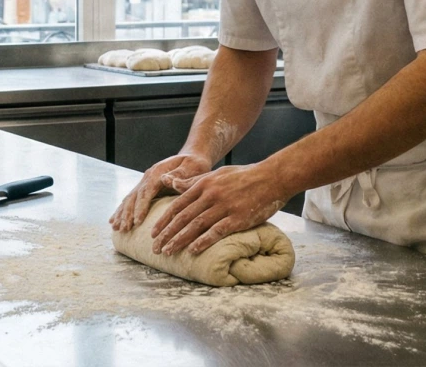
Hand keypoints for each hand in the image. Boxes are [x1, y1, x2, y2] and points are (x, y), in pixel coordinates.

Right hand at [109, 153, 210, 232]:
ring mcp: (145, 181)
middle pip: (134, 196)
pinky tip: (114, 221)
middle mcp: (148, 176)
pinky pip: (131, 200)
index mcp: (158, 171)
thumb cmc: (195, 164)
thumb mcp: (192, 167)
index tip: (137, 222)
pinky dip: (122, 210)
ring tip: (116, 228)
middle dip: (128, 213)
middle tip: (124, 229)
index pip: (146, 191)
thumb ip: (180, 175)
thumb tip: (166, 179)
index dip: (141, 207)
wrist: (192, 157)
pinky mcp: (145, 187)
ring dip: (122, 214)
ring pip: (129, 198)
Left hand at [150, 163, 287, 256]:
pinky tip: (193, 250)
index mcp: (204, 185)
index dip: (164, 219)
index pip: (178, 204)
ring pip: (196, 225)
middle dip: (167, 233)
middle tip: (155, 247)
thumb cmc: (244, 176)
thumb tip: (169, 182)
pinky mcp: (238, 218)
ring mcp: (224, 207)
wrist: (272, 177)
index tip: (153, 232)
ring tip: (168, 251)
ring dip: (180, 240)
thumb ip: (192, 181)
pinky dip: (203, 241)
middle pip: (183, 217)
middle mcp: (211, 195)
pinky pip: (217, 231)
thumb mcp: (216, 174)